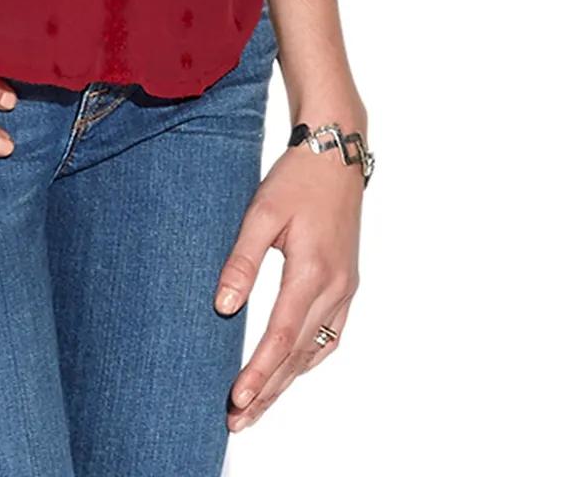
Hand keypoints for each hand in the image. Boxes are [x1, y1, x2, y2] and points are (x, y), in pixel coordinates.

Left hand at [213, 125, 364, 432]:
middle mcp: (336, 288)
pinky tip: (290, 369)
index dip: (259, 372)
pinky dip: (307, 358)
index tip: (236, 399)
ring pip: (315, 349)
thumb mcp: (262, 213)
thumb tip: (223, 307)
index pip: (282, 336)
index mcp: (313, 272)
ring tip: (257, 405)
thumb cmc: (296, 178)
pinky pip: (329, 334)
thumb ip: (242, 260)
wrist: (335, 152)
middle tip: (236, 419)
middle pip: (299, 354)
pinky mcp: (347, 283)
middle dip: (268, 390)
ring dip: (287, 380)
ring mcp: (346, 288)